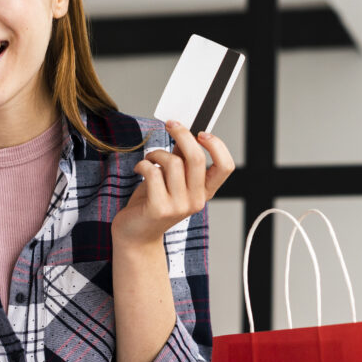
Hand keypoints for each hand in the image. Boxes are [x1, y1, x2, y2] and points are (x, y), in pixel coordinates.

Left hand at [111, 120, 234, 247]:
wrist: (135, 235)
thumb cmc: (152, 204)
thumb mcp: (172, 180)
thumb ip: (181, 160)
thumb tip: (183, 133)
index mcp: (204, 192)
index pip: (226, 167)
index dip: (217, 146)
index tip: (201, 133)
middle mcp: (196, 201)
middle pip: (197, 158)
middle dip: (182, 134)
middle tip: (170, 125)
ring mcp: (179, 207)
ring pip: (173, 162)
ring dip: (156, 153)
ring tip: (149, 158)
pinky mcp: (159, 209)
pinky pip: (154, 172)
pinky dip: (143, 164)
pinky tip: (139, 169)